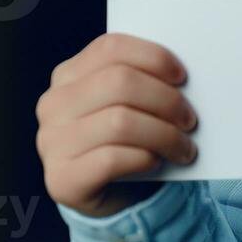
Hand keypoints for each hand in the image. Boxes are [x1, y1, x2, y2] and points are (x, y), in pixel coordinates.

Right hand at [35, 33, 198, 217]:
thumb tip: (182, 75)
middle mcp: (54, 104)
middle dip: (165, 99)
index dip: (152, 57)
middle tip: (189, 119)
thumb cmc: (127, 138)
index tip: (182, 76)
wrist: (110, 193)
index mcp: (69, 75)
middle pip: (120, 82)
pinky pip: (111, 159)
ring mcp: (52, 142)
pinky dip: (144, 158)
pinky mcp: (62, 179)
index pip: (110, 47)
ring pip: (120, 122)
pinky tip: (156, 161)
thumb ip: (143, 80)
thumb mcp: (130, 102)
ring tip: (183, 146)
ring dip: (164, 135)